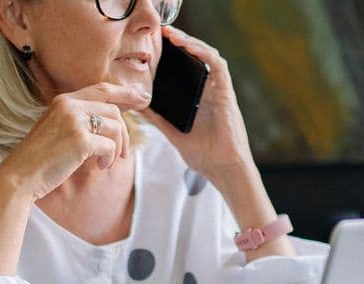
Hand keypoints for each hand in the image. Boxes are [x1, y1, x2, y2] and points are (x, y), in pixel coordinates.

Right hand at [0, 82, 150, 199]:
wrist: (20, 175)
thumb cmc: (41, 158)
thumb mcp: (58, 130)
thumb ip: (80, 120)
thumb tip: (113, 122)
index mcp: (63, 101)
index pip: (102, 89)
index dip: (125, 93)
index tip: (142, 99)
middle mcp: (69, 105)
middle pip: (113, 110)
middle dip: (124, 134)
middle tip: (123, 154)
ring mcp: (74, 121)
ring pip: (115, 127)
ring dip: (117, 149)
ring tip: (106, 163)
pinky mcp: (80, 140)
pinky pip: (110, 146)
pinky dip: (109, 159)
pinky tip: (100, 167)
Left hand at [141, 26, 254, 185]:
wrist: (223, 169)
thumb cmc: (204, 155)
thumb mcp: (173, 133)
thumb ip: (158, 118)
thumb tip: (137, 106)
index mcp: (197, 99)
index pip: (186, 69)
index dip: (173, 55)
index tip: (154, 46)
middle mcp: (209, 91)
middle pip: (196, 58)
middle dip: (180, 42)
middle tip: (160, 33)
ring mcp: (218, 90)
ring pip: (207, 56)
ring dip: (190, 42)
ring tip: (172, 35)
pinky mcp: (226, 93)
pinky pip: (218, 66)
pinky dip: (203, 53)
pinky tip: (188, 46)